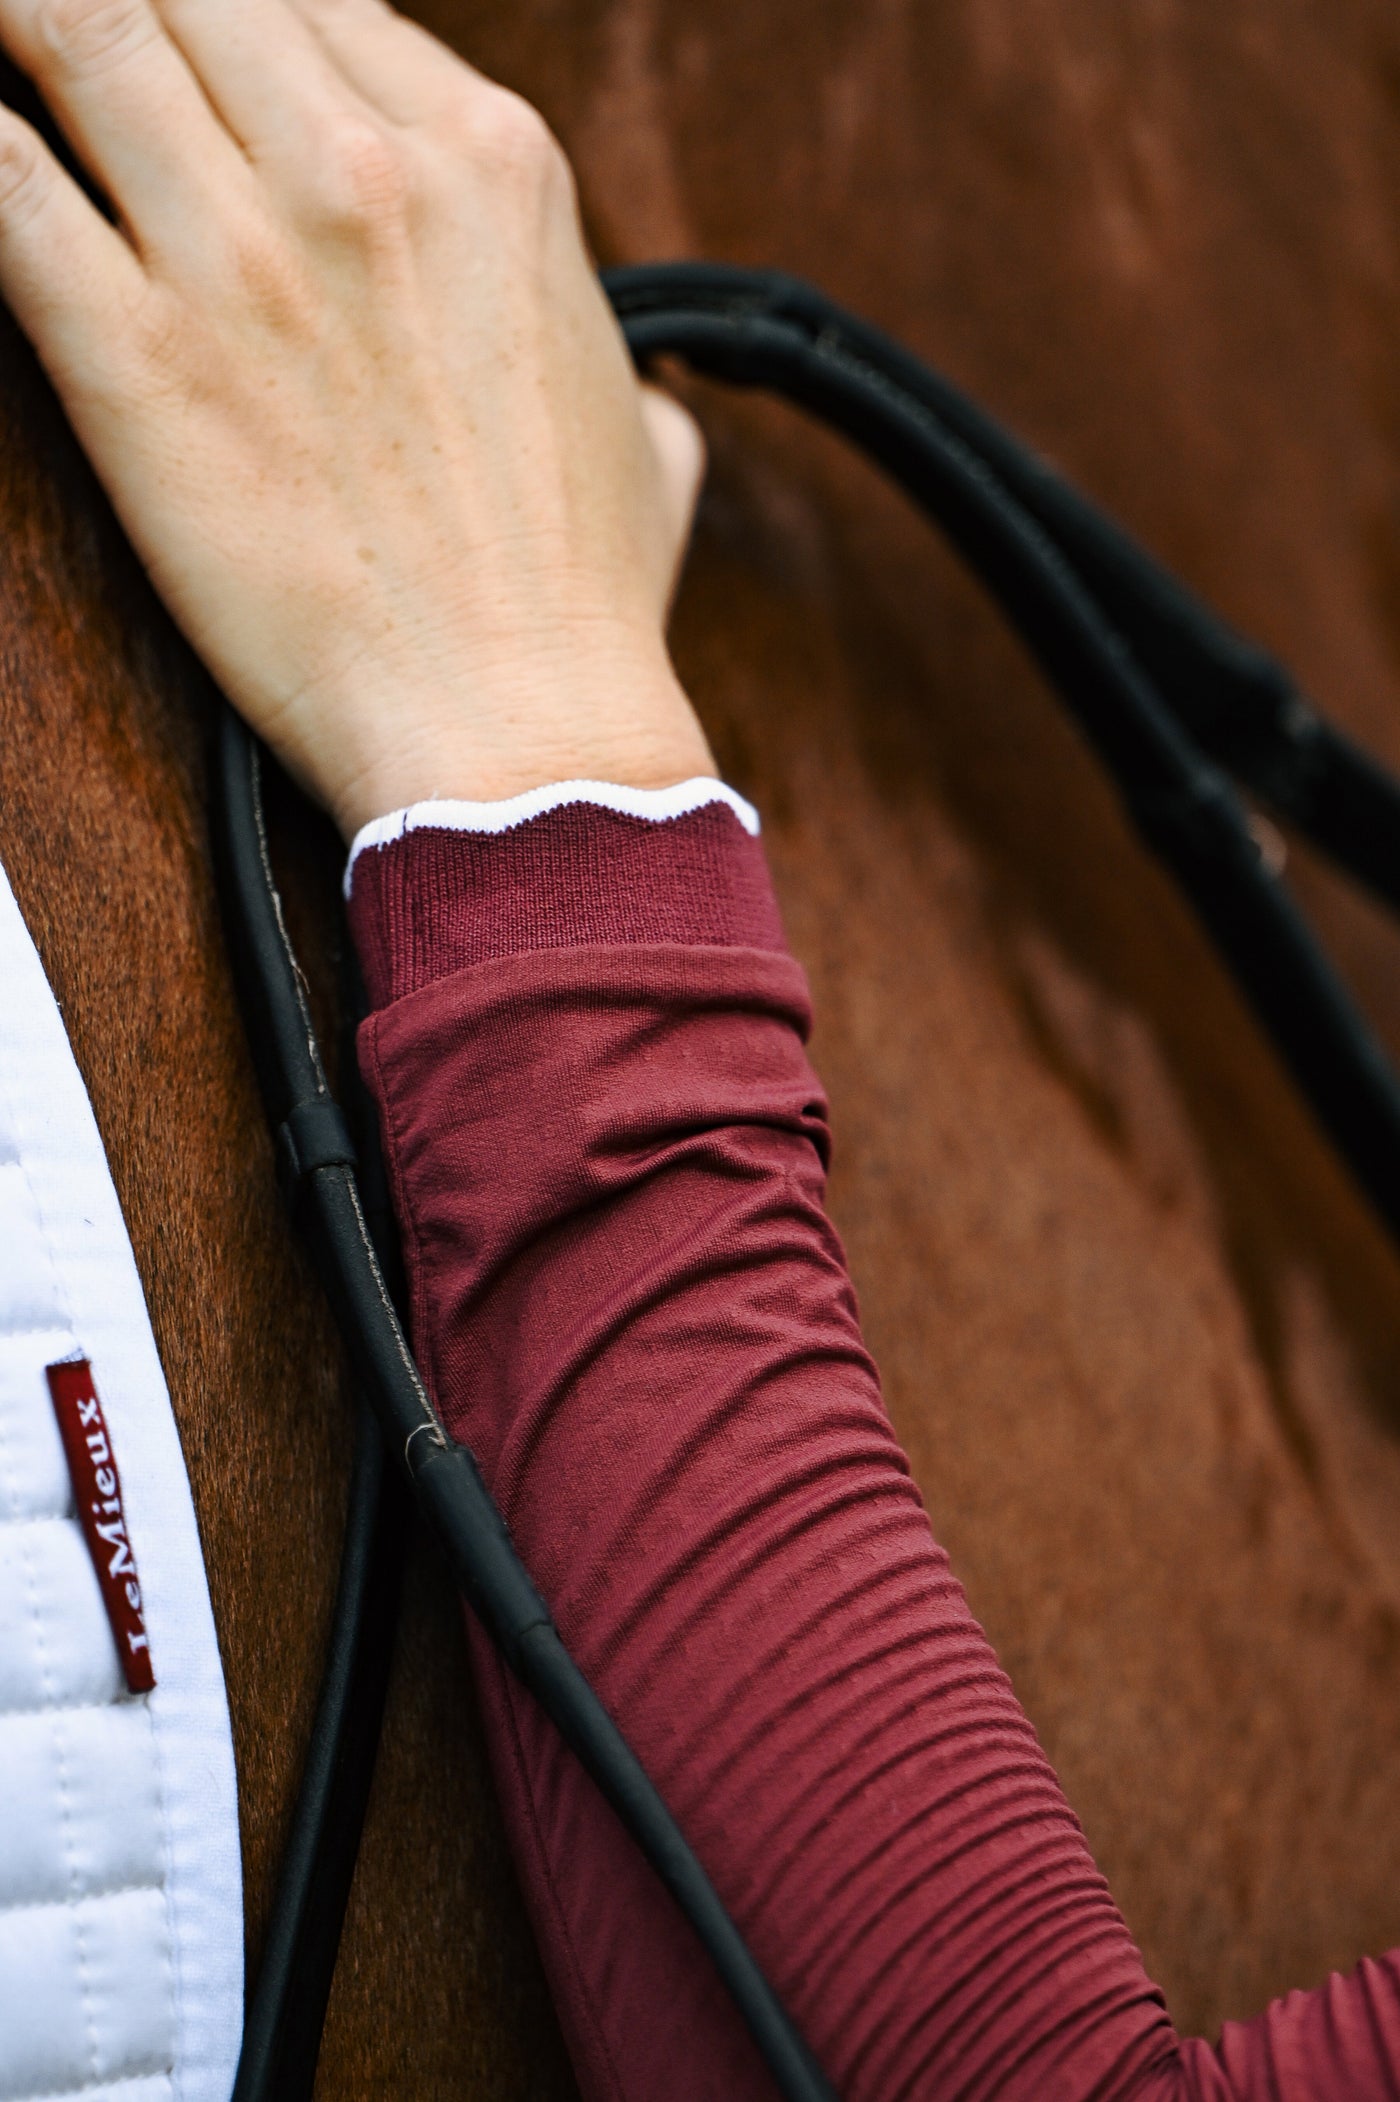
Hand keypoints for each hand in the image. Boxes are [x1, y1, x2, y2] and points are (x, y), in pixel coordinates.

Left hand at [0, 0, 712, 836]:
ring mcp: (244, 255)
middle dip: (127, 13)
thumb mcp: (645, 441)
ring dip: (26, 30)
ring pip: (74, 23)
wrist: (519, 734)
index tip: (211, 76)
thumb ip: (616, 366)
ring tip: (14, 60)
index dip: (248, 30)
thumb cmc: (578, 608)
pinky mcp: (134, 356)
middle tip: (84, 57)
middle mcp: (363, 175)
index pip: (322, 2)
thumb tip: (637, 393)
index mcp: (491, 167)